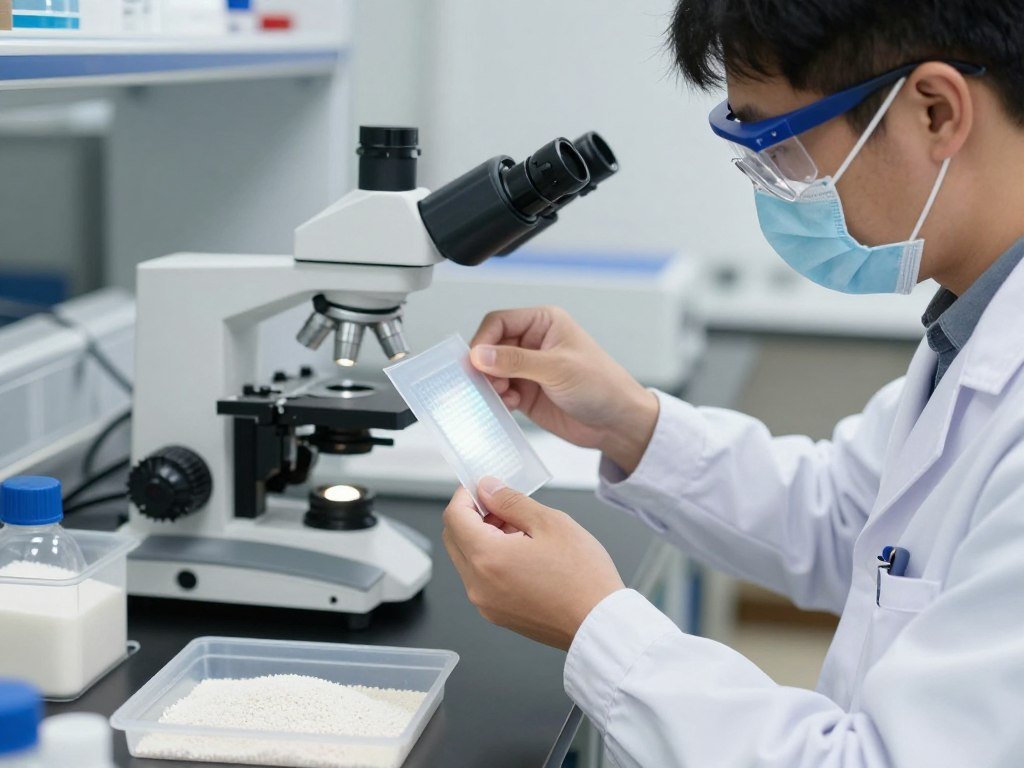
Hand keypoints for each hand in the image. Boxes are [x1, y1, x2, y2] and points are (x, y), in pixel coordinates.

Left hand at [442, 477, 624, 650]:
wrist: (599, 624)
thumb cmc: (583, 577)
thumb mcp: (550, 523)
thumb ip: (511, 501)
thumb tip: (487, 488)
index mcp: (487, 558)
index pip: (454, 516)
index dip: (465, 494)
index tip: (483, 486)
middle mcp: (478, 585)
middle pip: (454, 538)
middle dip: (472, 515)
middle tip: (503, 504)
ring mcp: (485, 603)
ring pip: (467, 559)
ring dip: (483, 537)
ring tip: (521, 529)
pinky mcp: (497, 614)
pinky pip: (480, 579)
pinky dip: (491, 559)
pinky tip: (522, 552)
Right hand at [471, 306, 658, 473]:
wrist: (617, 423)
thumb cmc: (601, 385)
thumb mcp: (557, 368)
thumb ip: (516, 361)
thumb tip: (479, 355)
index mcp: (543, 323)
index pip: (499, 322)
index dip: (483, 340)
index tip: (475, 361)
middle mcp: (532, 342)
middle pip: (490, 347)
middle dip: (484, 366)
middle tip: (485, 384)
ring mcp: (528, 369)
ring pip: (491, 371)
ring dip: (490, 385)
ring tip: (503, 396)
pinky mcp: (526, 392)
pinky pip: (499, 392)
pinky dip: (498, 400)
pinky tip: (511, 406)